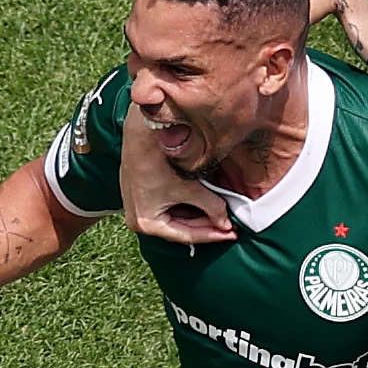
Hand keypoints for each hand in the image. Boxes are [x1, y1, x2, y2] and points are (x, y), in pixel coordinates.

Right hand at [122, 111, 233, 243]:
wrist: (142, 132)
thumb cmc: (158, 158)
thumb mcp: (189, 187)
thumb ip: (211, 207)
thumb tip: (226, 222)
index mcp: (147, 223)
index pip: (185, 236)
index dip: (211, 235)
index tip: (230, 234)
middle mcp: (138, 220)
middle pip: (180, 229)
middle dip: (205, 226)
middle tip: (229, 226)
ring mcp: (138, 208)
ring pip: (175, 218)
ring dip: (197, 216)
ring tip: (220, 215)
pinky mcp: (141, 196)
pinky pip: (168, 207)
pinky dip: (186, 206)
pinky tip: (204, 204)